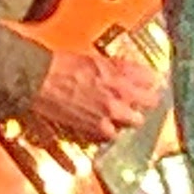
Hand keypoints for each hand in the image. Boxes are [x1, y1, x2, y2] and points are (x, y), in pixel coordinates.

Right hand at [25, 48, 159, 145]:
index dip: (149, 80)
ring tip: (122, 115)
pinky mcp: (97, 127)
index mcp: (120, 72)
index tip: (149, 83)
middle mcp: (120, 93)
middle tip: (140, 100)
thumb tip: (125, 70)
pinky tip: (105, 125)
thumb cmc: (62, 66)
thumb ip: (114, 67)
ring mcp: (111, 112)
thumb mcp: (94, 58)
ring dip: (130, 117)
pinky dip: (110, 131)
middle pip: (150, 102)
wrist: (42, 80)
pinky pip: (113, 134)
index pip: (151, 78)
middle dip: (145, 101)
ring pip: (135, 121)